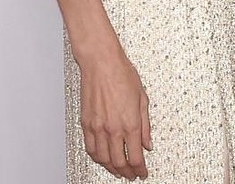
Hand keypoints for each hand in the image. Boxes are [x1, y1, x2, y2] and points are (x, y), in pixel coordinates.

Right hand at [79, 49, 151, 179]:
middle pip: (119, 162)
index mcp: (129, 122)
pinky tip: (102, 158)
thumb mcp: (142, 98)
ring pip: (103, 159)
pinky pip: (90, 148)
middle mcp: (112, 128)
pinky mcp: (86, 123)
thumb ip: (145, 124)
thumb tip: (148, 143)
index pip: (135, 157)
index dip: (140, 169)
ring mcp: (97, 127)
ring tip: (118, 170)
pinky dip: (97, 158)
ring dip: (111, 168)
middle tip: (132, 174)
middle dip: (126, 172)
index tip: (142, 172)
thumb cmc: (122, 73)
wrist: (101, 62)